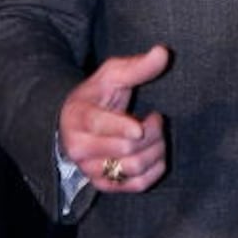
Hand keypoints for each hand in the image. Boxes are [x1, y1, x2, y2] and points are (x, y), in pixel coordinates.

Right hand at [59, 44, 169, 191]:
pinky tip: (157, 155)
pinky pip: (135, 185)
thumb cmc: (97, 95)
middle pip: (126, 149)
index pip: (100, 126)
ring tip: (156, 135)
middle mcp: (79, 147)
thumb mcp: (112, 75)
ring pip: (133, 168)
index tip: (141, 126)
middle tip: (156, 119)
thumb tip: (163, 52)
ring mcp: (90, 168)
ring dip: (156, 151)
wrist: (74, 124)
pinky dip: (154, 171)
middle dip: (152, 133)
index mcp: (78, 116)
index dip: (123, 127)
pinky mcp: (103, 184)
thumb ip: (137, 66)